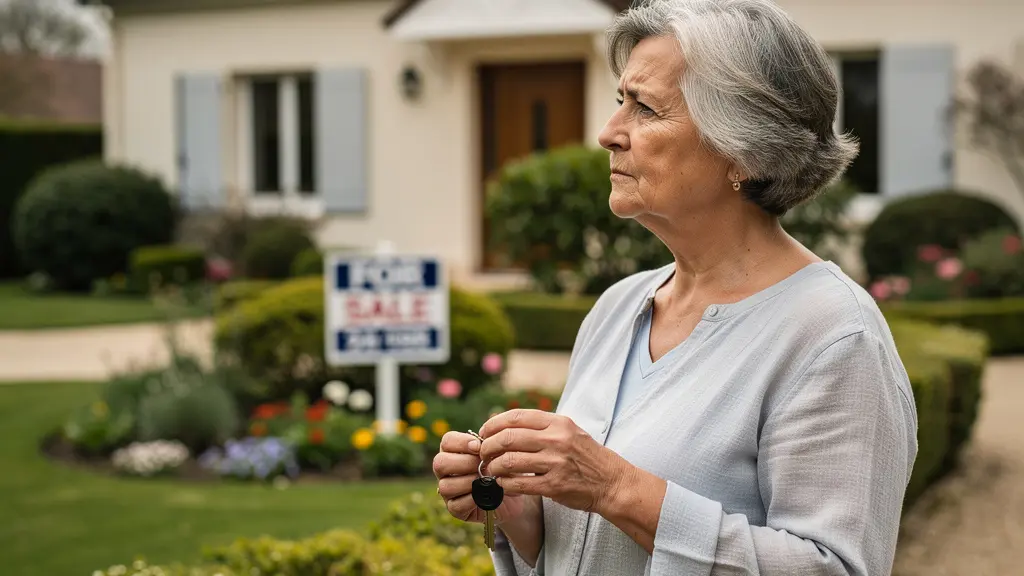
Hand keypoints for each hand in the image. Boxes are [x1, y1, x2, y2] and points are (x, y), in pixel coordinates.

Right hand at [433, 431, 526, 524]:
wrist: (515, 496)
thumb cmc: (506, 469)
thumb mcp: (504, 452)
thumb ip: (496, 439)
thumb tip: (492, 423)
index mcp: (455, 451)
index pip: (447, 441)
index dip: (460, 443)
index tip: (478, 447)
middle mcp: (446, 470)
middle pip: (440, 462)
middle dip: (463, 463)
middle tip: (482, 466)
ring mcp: (448, 491)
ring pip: (445, 485)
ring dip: (468, 482)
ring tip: (486, 481)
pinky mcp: (455, 509)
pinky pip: (455, 505)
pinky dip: (472, 500)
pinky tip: (486, 495)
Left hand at [478, 409, 632, 514]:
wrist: (612, 482)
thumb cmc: (587, 456)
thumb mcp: (570, 431)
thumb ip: (543, 426)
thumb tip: (507, 425)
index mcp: (558, 423)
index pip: (516, 417)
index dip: (493, 424)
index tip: (484, 433)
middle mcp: (556, 440)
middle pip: (508, 438)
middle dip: (488, 446)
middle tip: (482, 454)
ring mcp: (555, 463)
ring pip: (509, 461)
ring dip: (493, 467)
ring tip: (490, 470)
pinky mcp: (554, 486)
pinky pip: (518, 483)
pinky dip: (504, 484)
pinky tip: (503, 484)